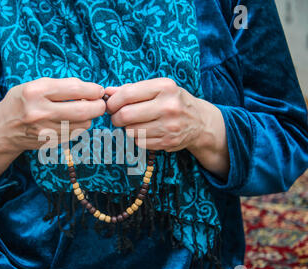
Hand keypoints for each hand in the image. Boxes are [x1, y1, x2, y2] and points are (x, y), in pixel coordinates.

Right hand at [0, 77, 105, 183]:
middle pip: (83, 110)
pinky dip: (79, 126)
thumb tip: (89, 89)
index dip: (92, 90)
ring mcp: (46, 130)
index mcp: (36, 92)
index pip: (74, 89)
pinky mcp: (50, 142)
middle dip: (99, 106)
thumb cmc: (20, 102)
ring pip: (83, 124)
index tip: (98, 90)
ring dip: (89, 117)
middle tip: (101, 103)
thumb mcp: (33, 85)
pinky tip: (72, 121)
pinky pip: (75, 134)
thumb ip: (60, 85)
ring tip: (83, 110)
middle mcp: (40, 112)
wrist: (2, 129)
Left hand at [105, 78, 228, 178]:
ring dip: (126, 128)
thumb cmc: (172, 101)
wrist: (200, 121)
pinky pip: (139, 142)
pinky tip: (145, 131)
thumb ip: (132, 89)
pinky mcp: (168, 142)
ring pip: (130, 131)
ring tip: (134, 123)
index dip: (113, 101)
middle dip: (115, 117)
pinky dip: (137, 138)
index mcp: (165, 87)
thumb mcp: (157, 89)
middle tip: (116, 117)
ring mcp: (169, 126)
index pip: (127, 94)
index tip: (110, 105)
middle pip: (125, 115)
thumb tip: (107, 92)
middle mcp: (169, 106)